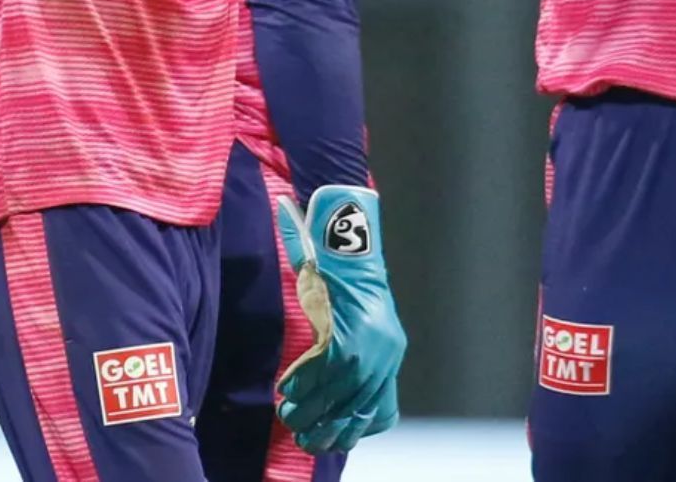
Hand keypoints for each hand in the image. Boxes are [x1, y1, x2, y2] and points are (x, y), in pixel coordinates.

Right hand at [273, 187, 406, 454]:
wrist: (349, 235)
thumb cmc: (346, 277)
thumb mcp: (358, 320)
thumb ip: (348, 350)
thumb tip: (326, 389)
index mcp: (391, 350)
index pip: (376, 408)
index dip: (351, 428)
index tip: (330, 439)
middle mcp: (384, 352)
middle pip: (354, 406)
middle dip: (325, 426)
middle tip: (301, 434)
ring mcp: (366, 342)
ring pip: (335, 392)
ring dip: (308, 408)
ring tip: (288, 416)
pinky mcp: (343, 328)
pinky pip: (318, 368)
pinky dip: (299, 381)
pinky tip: (284, 389)